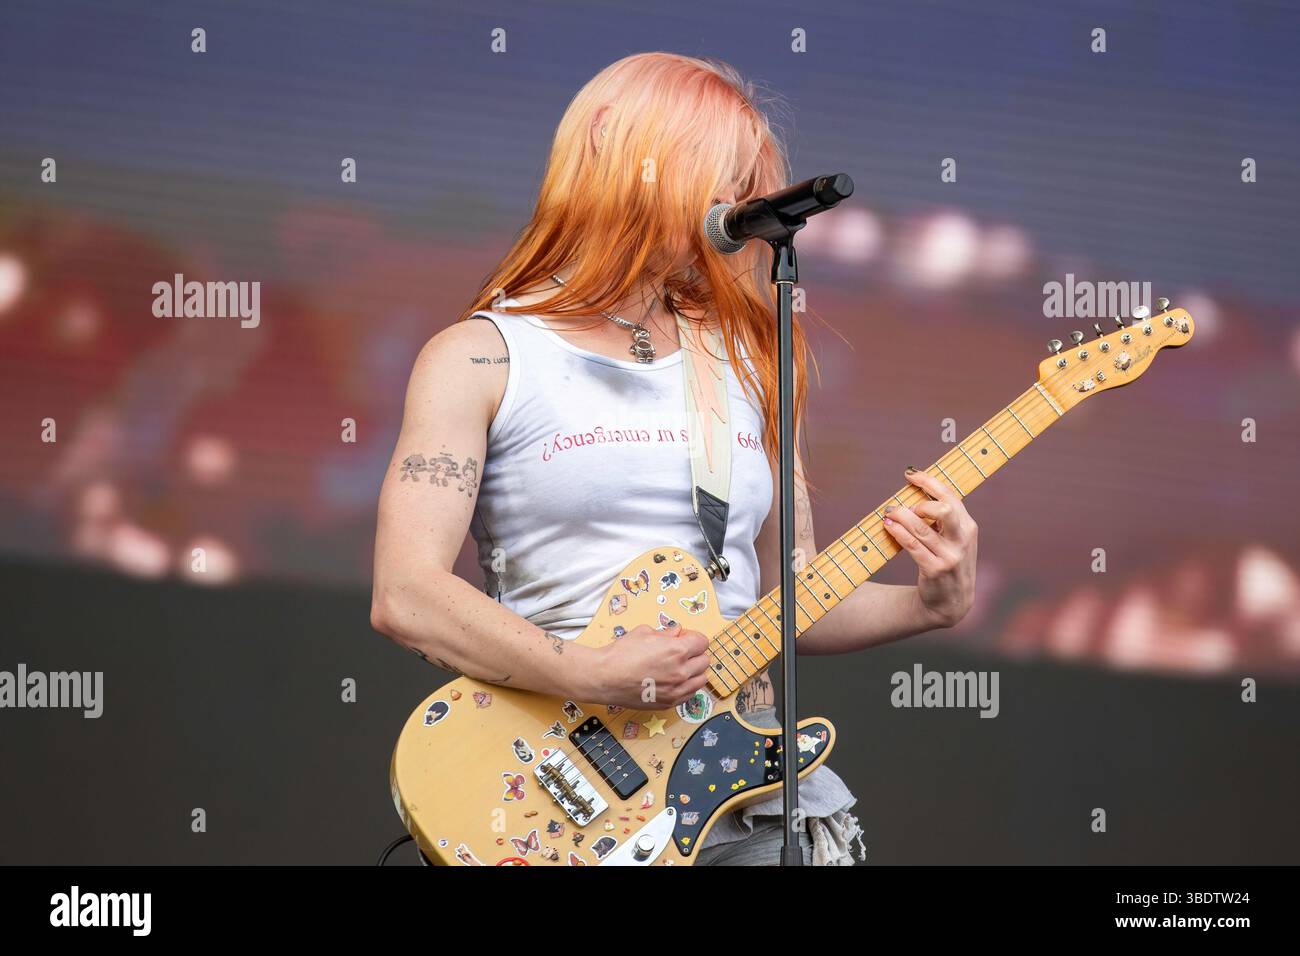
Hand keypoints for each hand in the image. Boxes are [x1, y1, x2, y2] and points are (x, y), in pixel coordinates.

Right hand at [589, 622, 711, 708]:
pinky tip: (674, 680)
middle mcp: (681, 671)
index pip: (702, 642)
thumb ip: (666, 633)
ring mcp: (676, 690)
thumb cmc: (621, 654)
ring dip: (694, 671)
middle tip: (681, 652)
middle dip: (695, 654)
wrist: (605, 678)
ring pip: (701, 679)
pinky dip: (687, 686)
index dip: (693, 638)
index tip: (684, 639)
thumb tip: (677, 632)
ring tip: (679, 668)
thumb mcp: (644, 633)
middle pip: (704, 660)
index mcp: (676, 651)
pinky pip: (690, 693)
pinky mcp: (670, 703)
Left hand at [881, 468, 978, 628]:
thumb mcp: (954, 540)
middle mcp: (962, 540)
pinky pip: (913, 545)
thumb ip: (944, 520)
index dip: (929, 482)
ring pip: (922, 528)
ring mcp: (949, 556)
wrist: (951, 602)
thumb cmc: (948, 563)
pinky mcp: (934, 570)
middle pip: (944, 509)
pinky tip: (889, 526)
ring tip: (889, 512)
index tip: (911, 474)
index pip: (950, 497)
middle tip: (907, 504)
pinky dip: (898, 532)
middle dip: (922, 501)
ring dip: (901, 516)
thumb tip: (918, 492)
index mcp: (968, 527)